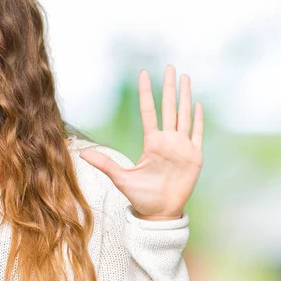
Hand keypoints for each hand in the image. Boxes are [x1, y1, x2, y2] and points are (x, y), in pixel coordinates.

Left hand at [79, 65, 203, 220]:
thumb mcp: (121, 178)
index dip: (146, 93)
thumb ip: (105, 164)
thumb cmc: (141, 196)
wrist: (160, 213)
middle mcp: (167, 140)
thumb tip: (82, 154)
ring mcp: (182, 147)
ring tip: (186, 78)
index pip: (149, 111)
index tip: (143, 74)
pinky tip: (197, 104)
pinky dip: (198, 119)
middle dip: (170, 87)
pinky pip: (197, 133)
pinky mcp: (194, 156)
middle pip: (169, 107)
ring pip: (184, 115)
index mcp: (151, 142)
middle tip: (170, 67)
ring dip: (185, 96)